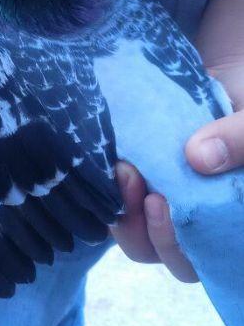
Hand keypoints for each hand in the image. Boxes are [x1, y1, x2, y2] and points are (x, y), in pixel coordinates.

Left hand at [112, 0, 243, 281]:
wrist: (236, 69)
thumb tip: (199, 159)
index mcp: (228, 215)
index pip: (204, 255)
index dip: (181, 243)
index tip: (164, 202)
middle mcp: (198, 215)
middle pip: (165, 253)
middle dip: (144, 228)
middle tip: (131, 182)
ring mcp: (168, 195)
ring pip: (135, 233)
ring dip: (117, 210)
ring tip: (112, 167)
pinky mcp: (140, 170)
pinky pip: (116, 195)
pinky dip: (103, 184)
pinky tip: (95, 156)